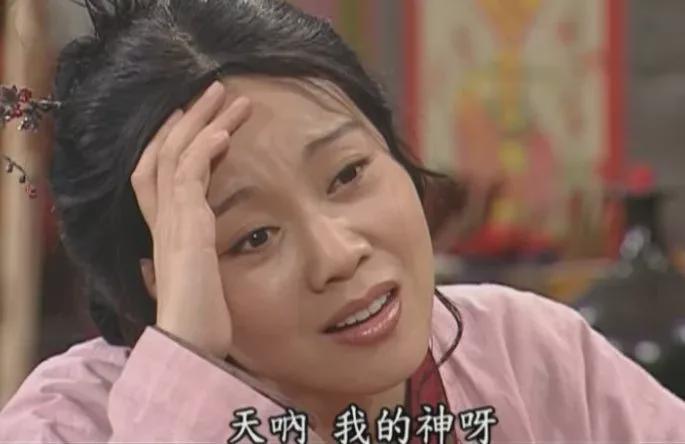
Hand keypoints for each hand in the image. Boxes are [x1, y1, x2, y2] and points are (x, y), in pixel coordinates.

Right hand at [131, 81, 250, 358]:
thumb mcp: (197, 285)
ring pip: (176, 156)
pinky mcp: (186, 229)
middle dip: (187, 119)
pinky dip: (204, 149)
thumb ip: (188, 266)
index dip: (168, 142)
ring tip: (227, 95)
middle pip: (163, 154)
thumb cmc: (199, 322)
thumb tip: (179, 264)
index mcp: (167, 232)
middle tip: (212, 91)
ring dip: (202, 121)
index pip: (157, 175)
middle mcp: (163, 222)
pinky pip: (188, 176)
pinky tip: (223, 131)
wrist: (191, 345)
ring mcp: (172, 223)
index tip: (190, 118)